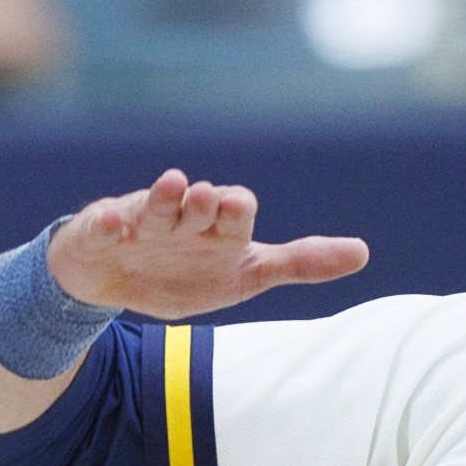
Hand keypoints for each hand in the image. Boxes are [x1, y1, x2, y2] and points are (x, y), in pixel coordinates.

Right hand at [50, 170, 368, 319]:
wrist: (110, 279)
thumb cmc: (184, 271)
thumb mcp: (245, 274)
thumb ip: (299, 263)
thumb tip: (364, 253)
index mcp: (218, 229)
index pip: (236, 211)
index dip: (237, 211)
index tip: (239, 209)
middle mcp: (183, 218)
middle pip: (198, 204)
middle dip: (205, 202)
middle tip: (210, 196)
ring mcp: (142, 223)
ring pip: (155, 207)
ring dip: (164, 198)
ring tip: (173, 186)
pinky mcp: (101, 231)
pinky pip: (104, 225)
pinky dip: (111, 225)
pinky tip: (117, 227)